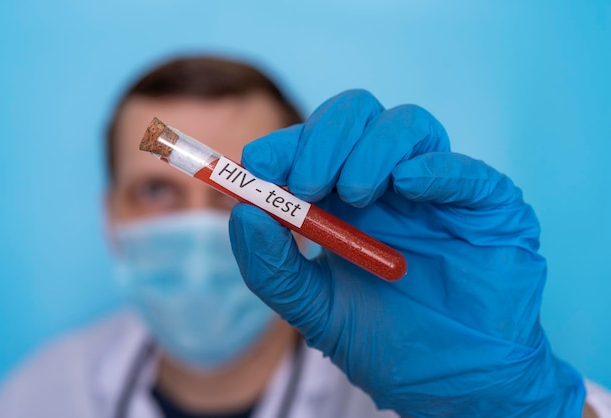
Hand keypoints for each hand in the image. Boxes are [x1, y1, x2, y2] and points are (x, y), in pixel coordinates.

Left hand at [228, 90, 584, 415]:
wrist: (456, 383)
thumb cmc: (388, 343)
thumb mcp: (315, 311)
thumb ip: (274, 268)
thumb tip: (243, 213)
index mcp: (345, 199)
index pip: (312, 144)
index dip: (285, 145)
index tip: (258, 166)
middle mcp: (390, 183)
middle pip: (356, 114)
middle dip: (323, 138)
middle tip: (307, 184)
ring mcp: (439, 190)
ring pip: (408, 124)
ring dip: (370, 148)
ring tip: (353, 195)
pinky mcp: (489, 207)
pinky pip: (468, 171)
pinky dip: (434, 168)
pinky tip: (408, 184)